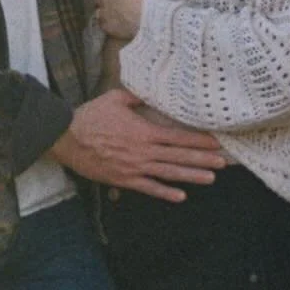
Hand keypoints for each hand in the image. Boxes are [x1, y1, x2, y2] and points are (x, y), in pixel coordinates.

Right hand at [49, 88, 223, 201]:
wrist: (66, 138)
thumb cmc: (90, 117)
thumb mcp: (114, 99)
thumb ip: (136, 97)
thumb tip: (151, 92)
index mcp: (144, 131)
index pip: (177, 137)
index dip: (198, 140)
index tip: (216, 143)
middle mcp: (143, 152)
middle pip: (179, 156)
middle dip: (202, 159)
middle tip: (223, 163)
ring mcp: (134, 168)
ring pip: (168, 173)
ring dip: (191, 176)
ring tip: (210, 178)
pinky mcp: (123, 180)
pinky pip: (148, 188)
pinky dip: (164, 193)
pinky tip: (180, 196)